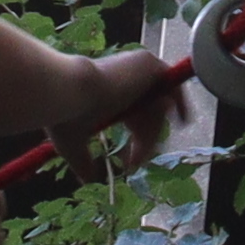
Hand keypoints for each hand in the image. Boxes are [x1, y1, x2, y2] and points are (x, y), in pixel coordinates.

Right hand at [65, 44, 193, 167]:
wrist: (70, 92)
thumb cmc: (65, 115)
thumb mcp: (72, 144)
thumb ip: (83, 160)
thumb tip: (86, 180)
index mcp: (108, 93)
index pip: (135, 116)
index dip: (139, 140)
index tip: (133, 163)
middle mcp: (124, 80)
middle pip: (150, 112)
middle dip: (146, 140)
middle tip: (137, 162)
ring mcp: (137, 70)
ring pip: (160, 104)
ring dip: (155, 130)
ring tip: (141, 151)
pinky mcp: (149, 64)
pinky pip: (173, 86)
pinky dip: (179, 103)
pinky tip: (180, 121)